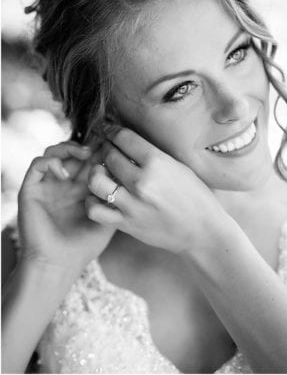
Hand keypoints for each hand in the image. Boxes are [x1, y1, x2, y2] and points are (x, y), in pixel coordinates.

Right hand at [16, 141, 113, 271]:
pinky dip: (51, 162)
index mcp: (82, 189)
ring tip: (85, 154)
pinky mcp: (31, 190)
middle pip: (74, 153)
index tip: (115, 147)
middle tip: (102, 145)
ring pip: (54, 152)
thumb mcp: (109, 219)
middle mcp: (64, 185)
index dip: (101, 152)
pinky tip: (65, 174)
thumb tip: (132, 177)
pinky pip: (37, 164)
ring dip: (69, 148)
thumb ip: (117, 199)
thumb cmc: (85, 246)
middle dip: (89, 146)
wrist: (58, 263)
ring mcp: (47, 186)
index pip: (90, 161)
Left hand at [84, 126, 230, 254]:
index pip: (124, 138)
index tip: (109, 130)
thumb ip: (155, 156)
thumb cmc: (197, 198)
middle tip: (107, 149)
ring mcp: (132, 204)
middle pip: (109, 155)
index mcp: (158, 164)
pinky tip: (99, 197)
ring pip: (96, 180)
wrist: (203, 231)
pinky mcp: (126, 223)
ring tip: (101, 172)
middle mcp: (142, 182)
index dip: (113, 130)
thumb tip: (131, 143)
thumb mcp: (181, 169)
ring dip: (95, 172)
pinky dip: (92, 201)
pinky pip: (95, 210)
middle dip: (105, 148)